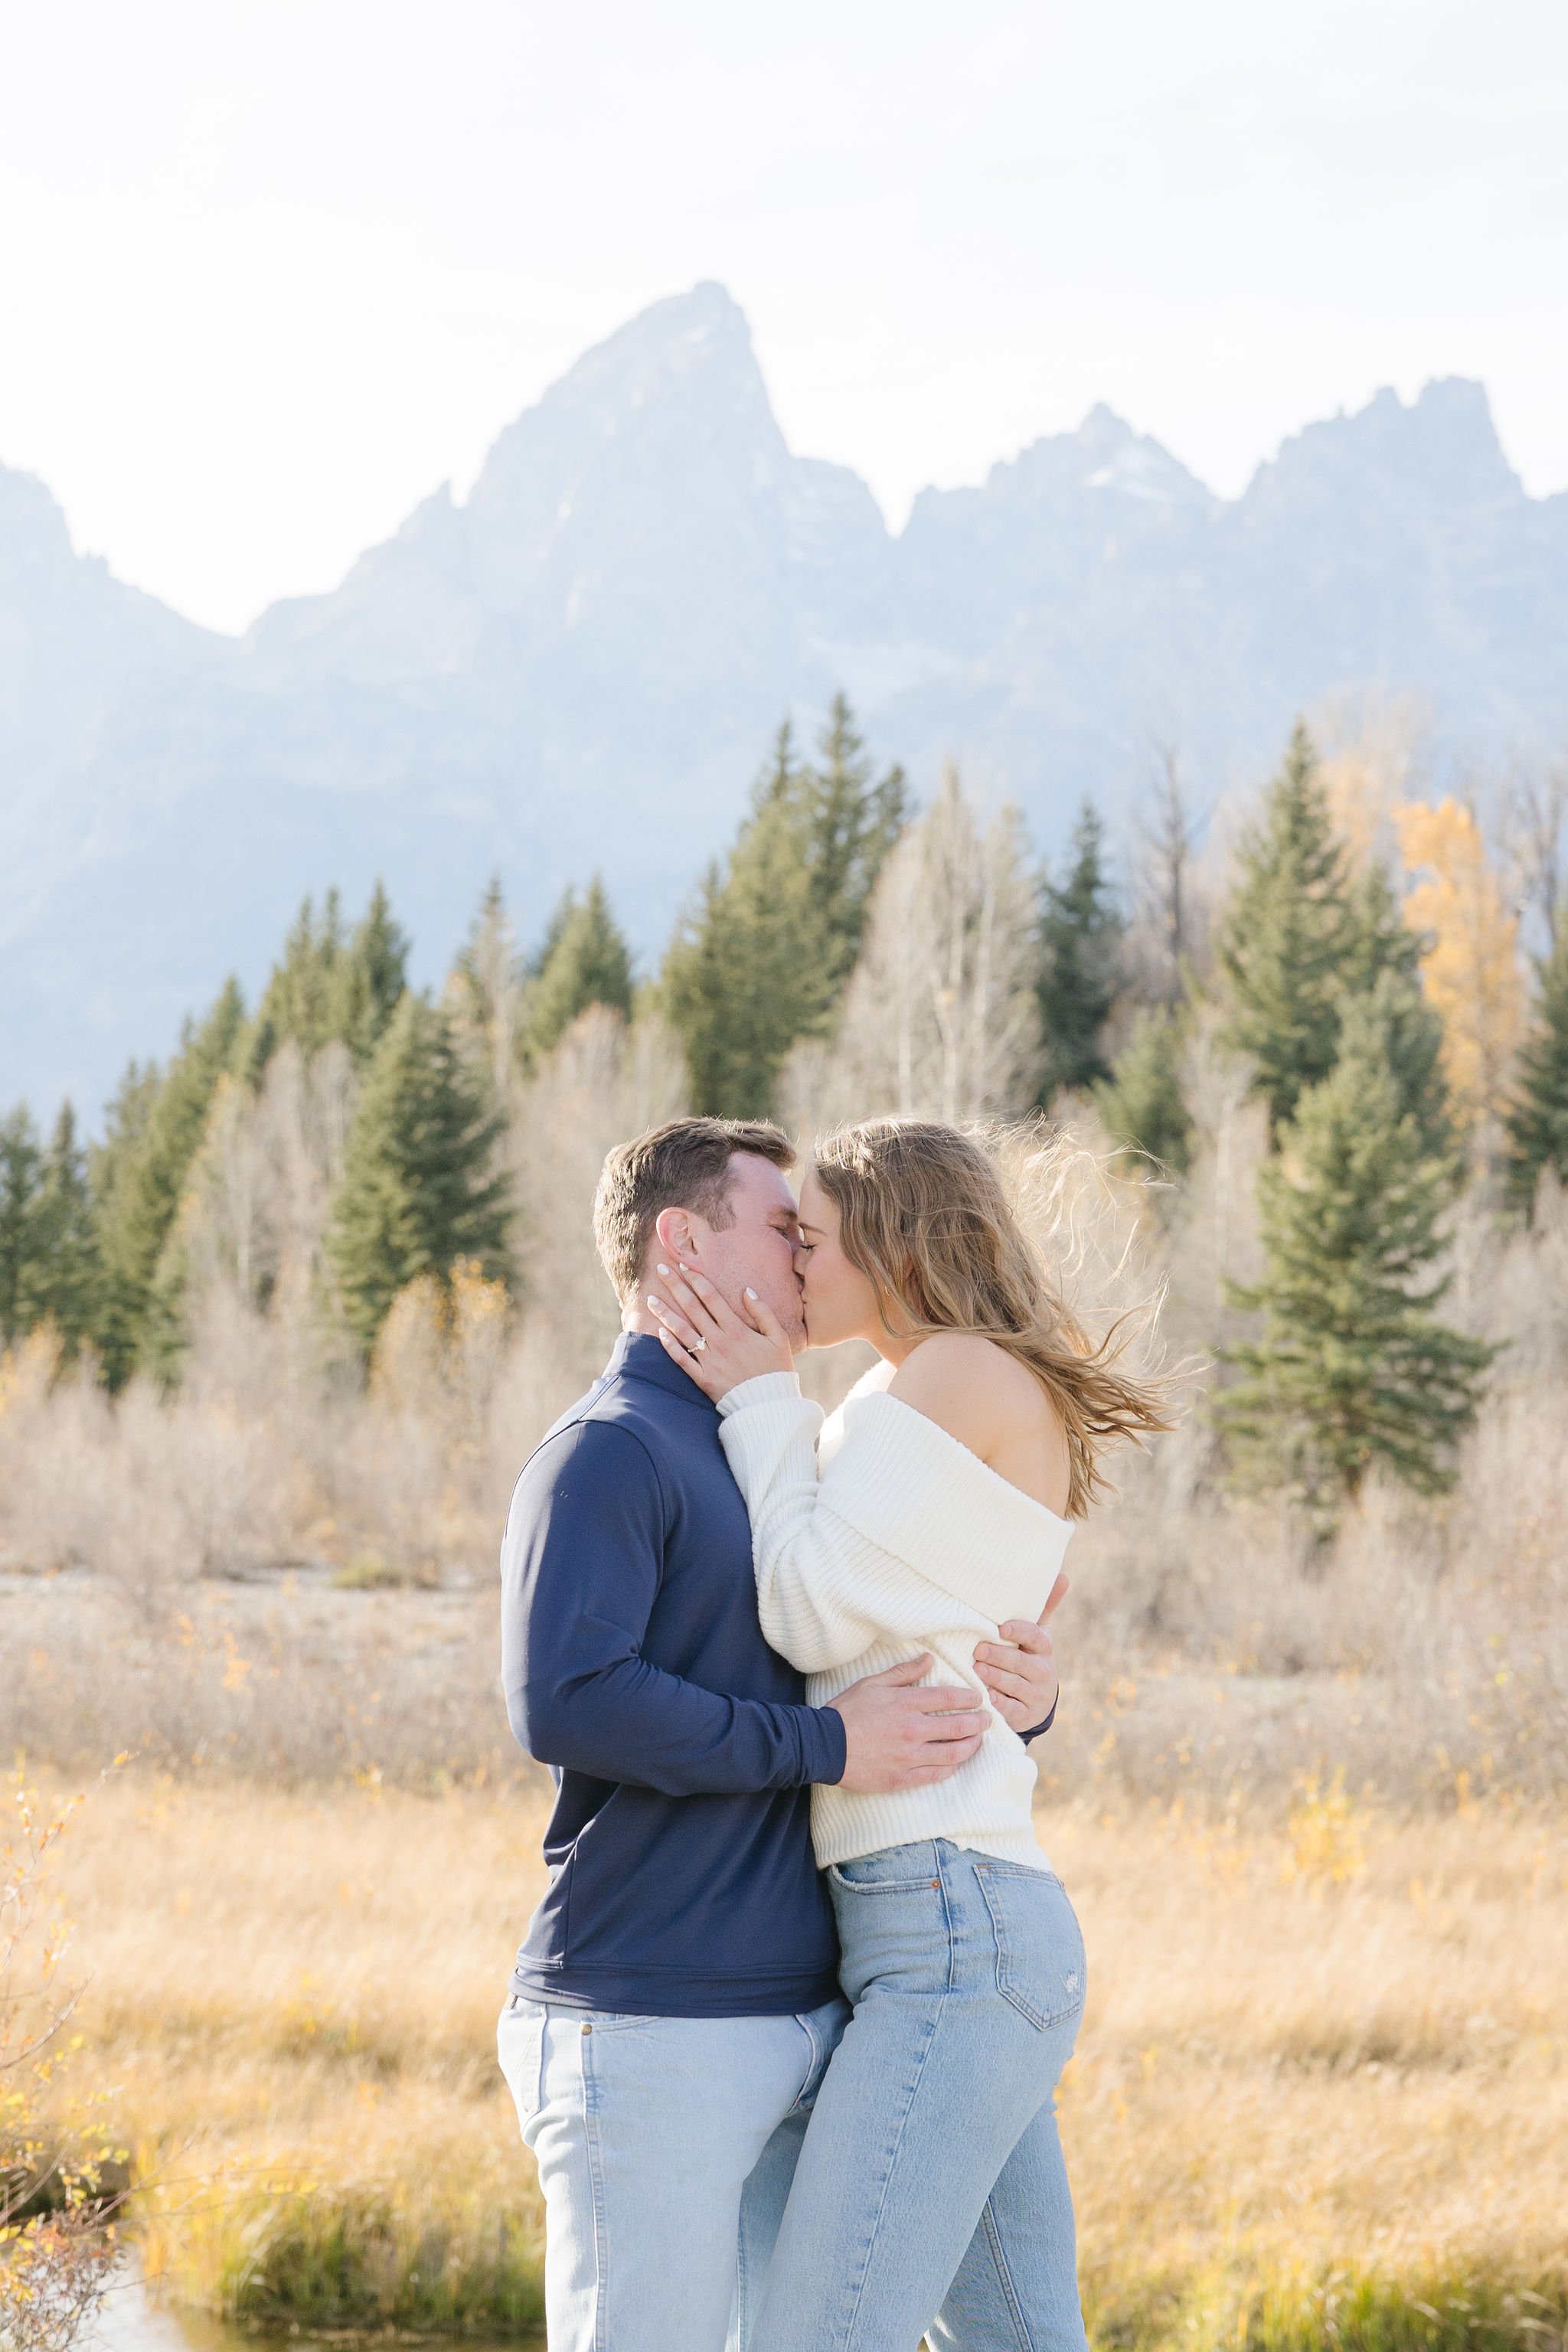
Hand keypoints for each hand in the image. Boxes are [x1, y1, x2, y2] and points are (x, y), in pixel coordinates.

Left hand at [647, 1260, 792, 1400]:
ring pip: (682, 1331)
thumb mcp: (779, 1339)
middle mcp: (719, 1341)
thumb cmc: (776, 1371)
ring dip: (665, 1313)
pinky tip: (659, 1332)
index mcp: (737, 1329)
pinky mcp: (702, 1378)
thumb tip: (746, 1291)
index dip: (696, 1279)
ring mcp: (709, 1360)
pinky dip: (670, 1346)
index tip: (684, 1265)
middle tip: (661, 1269)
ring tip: (650, 1299)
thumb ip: (763, 1313)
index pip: (711, 1298)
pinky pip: (682, 1360)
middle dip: (676, 1286)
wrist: (768, 1406)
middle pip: (693, 1308)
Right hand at [830, 1656, 988, 1792]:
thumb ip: (903, 1672)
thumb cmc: (846, 1712)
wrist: (823, 1746)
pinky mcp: (902, 1778)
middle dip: (979, 1722)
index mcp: (905, 1703)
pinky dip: (951, 1768)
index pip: (949, 1698)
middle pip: (958, 1726)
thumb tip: (928, 1659)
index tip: (978, 1698)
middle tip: (987, 1719)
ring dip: (971, 1746)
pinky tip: (956, 1762)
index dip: (969, 1698)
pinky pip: (936, 1775)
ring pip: (953, 1753)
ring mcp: (909, 1757)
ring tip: (978, 1741)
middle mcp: (912, 1730)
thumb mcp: (872, 1683)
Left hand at [974, 1570, 1066, 1733]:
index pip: (1035, 1637)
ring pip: (1013, 1686)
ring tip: (977, 1669)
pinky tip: (984, 1696)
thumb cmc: (1031, 1656)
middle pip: (1021, 1663)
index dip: (1020, 1632)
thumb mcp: (1038, 1633)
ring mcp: (1034, 1695)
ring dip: (994, 1677)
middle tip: (978, 1650)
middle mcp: (1042, 1672)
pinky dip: (996, 1702)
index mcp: (1044, 1649)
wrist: (1038, 1700)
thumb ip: (1043, 1607)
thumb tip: (1062, 1575)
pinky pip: (1009, 1708)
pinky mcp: (1024, 1715)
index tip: (1001, 1628)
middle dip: (999, 1656)